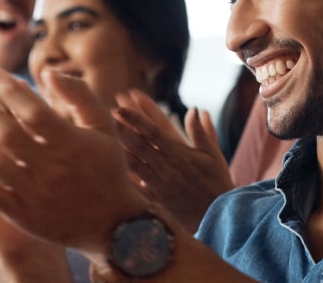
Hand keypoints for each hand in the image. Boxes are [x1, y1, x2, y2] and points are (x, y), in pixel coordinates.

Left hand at [0, 69, 154, 253]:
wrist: (113, 224)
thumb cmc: (106, 167)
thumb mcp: (102, 127)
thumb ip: (79, 96)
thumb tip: (48, 73)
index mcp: (72, 143)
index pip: (34, 111)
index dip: (10, 91)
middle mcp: (53, 168)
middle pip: (8, 134)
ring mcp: (36, 194)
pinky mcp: (23, 215)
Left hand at [113, 91, 234, 231]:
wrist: (218, 216)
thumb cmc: (217, 183)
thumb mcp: (214, 156)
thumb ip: (202, 132)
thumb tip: (196, 109)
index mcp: (180, 155)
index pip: (155, 131)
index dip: (136, 118)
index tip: (121, 106)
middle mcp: (167, 168)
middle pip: (139, 144)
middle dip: (122, 127)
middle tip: (107, 113)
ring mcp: (158, 184)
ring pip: (132, 162)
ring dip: (118, 146)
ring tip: (104, 133)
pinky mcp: (154, 199)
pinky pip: (133, 186)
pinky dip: (121, 175)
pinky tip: (107, 165)